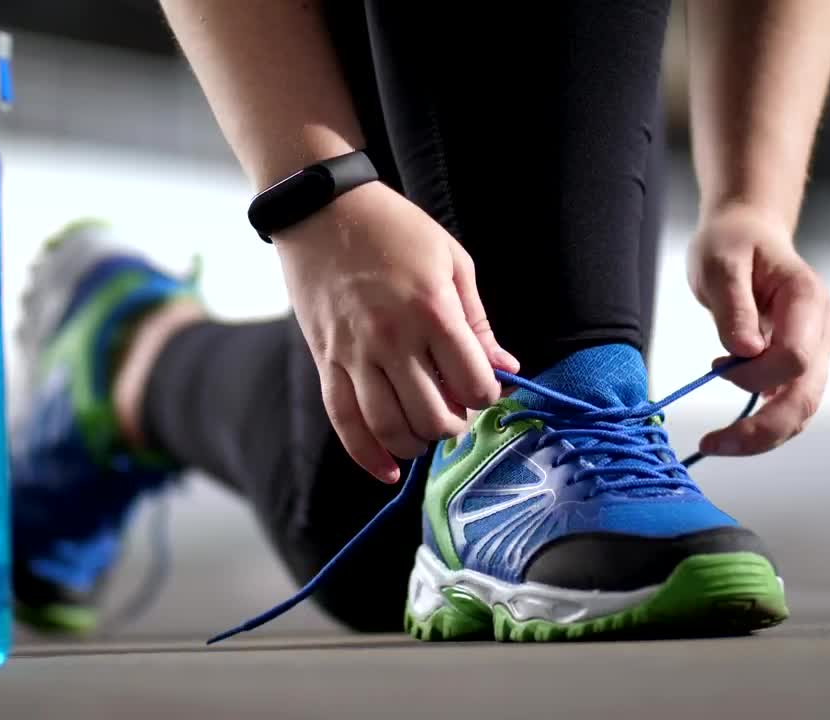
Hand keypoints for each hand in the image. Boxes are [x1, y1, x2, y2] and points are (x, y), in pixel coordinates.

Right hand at [274, 182, 519, 482]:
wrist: (323, 211)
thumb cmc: (395, 230)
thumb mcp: (451, 262)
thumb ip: (478, 323)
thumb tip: (506, 369)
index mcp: (432, 311)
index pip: (472, 384)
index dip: (486, 396)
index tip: (482, 388)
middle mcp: (392, 339)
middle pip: (432, 416)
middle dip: (454, 426)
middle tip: (457, 414)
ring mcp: (353, 354)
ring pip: (388, 427)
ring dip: (415, 443)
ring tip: (426, 433)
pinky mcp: (324, 362)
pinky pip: (344, 422)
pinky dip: (366, 455)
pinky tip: (388, 469)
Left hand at [687, 204, 829, 455]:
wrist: (747, 235)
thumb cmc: (732, 244)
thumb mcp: (720, 264)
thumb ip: (734, 307)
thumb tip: (744, 352)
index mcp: (807, 300)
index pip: (794, 358)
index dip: (755, 375)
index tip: (715, 366)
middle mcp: (821, 331)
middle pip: (805, 397)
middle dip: (761, 430)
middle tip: (711, 445)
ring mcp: (815, 352)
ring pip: (801, 410)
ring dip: (761, 435)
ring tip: (715, 443)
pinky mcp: (799, 367)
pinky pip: (789, 406)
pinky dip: (762, 424)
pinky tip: (731, 431)